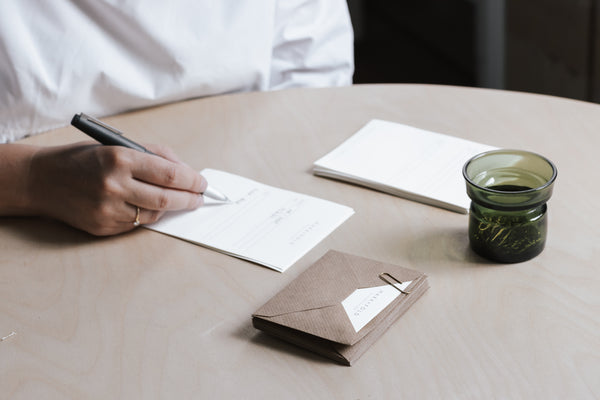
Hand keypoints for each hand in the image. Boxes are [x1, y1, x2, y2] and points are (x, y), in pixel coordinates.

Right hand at [26, 142, 206, 235]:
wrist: (41, 180)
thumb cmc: (83, 159)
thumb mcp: (116, 145)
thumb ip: (154, 154)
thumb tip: (186, 171)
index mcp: (119, 158)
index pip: (169, 174)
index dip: (192, 180)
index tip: (202, 183)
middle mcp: (114, 185)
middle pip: (166, 198)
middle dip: (189, 198)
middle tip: (200, 198)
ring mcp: (107, 209)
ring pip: (154, 213)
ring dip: (171, 207)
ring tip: (179, 200)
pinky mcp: (103, 227)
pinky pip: (137, 223)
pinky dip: (149, 214)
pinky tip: (151, 206)